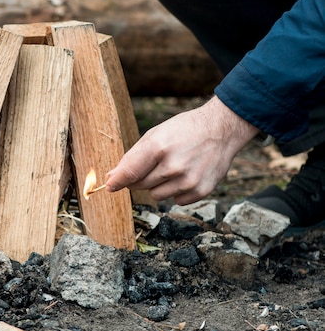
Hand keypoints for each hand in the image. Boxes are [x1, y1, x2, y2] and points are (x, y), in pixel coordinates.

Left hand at [106, 96, 257, 204]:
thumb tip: (111, 178)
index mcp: (158, 147)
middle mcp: (173, 166)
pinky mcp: (201, 191)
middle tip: (152, 166)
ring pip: (157, 196)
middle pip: (141, 185)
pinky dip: (177, 191)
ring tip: (172, 167)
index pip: (130, 172)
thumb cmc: (183, 130)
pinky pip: (176, 201)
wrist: (221, 130)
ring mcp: (188, 180)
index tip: (109, 186)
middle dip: (140, 178)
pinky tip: (186, 174)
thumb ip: (132, 157)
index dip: (117, 182)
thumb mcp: (155, 135)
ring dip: (159, 185)